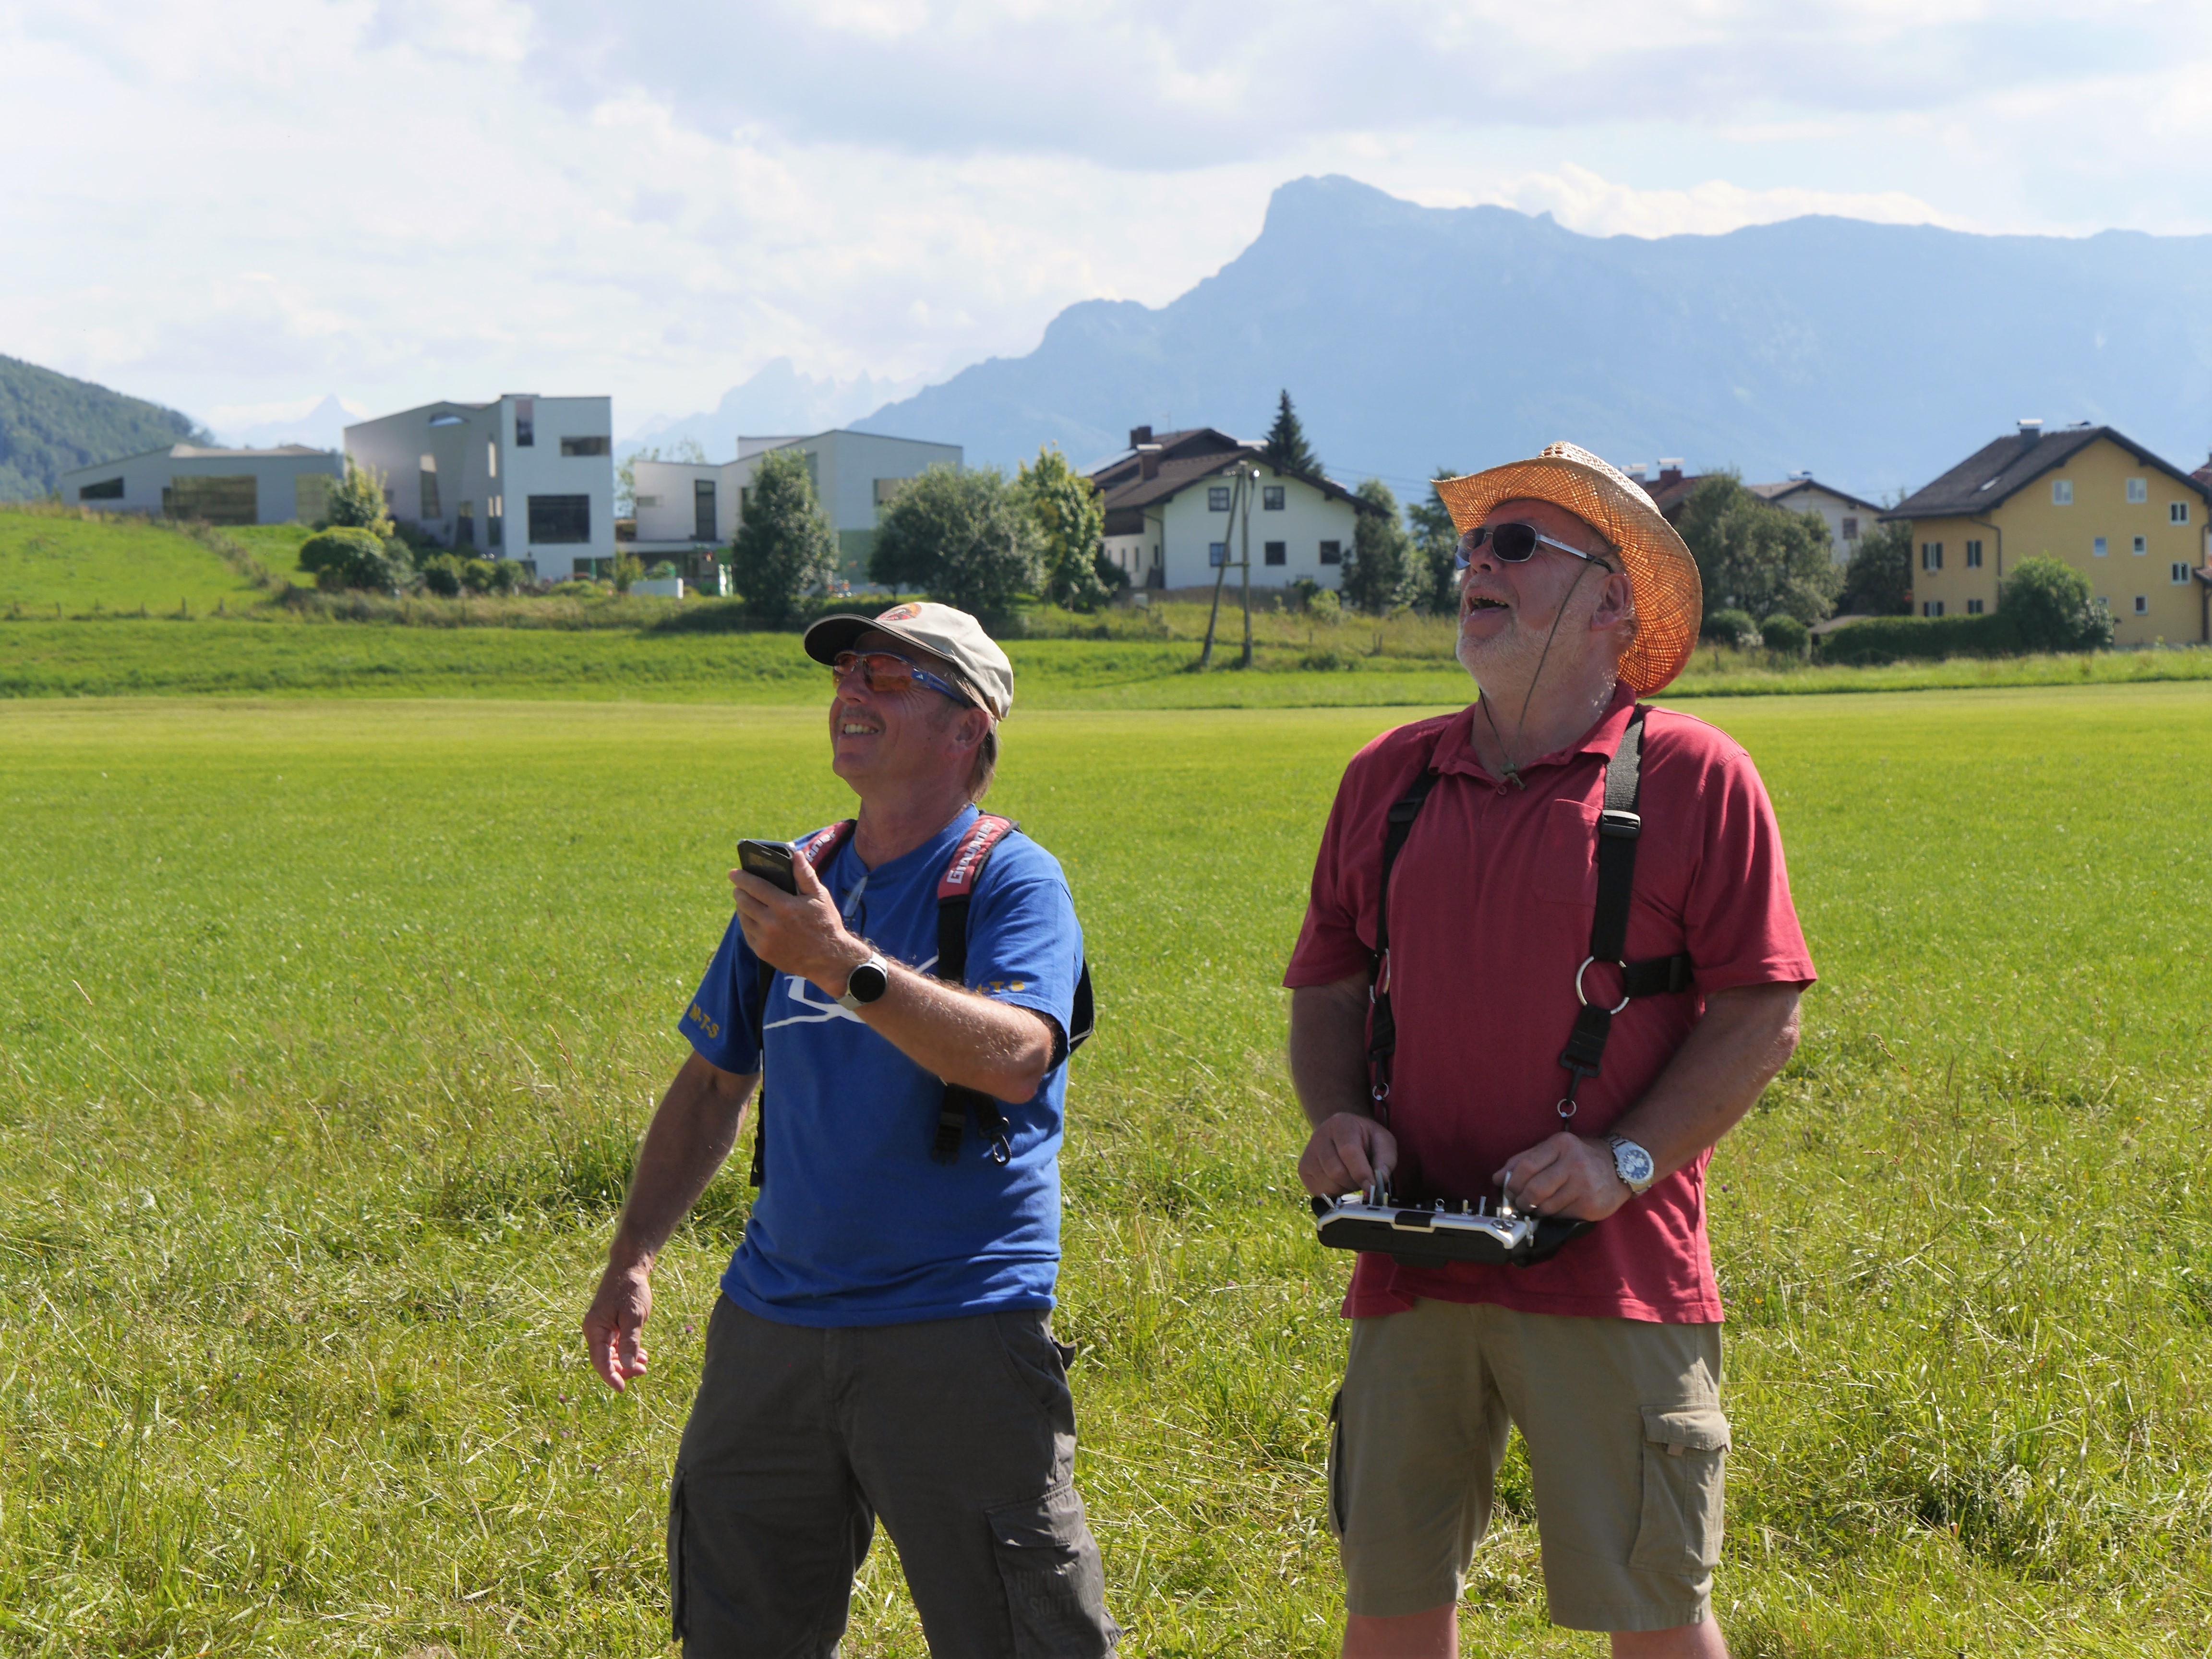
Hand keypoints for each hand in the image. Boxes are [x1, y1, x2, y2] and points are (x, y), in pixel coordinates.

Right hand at [584, 1255, 652, 1392]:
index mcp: (595, 1328)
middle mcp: (594, 1330)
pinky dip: (627, 1352)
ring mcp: (601, 1328)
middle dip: (622, 1369)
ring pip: (611, 1354)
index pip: (599, 1360)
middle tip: (642, 1371)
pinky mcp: (609, 1325)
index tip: (622, 1389)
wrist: (629, 1268)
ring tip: (644, 1364)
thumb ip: (630, 1341)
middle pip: (605, 1359)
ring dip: (626, 1361)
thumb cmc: (631, 1290)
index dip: (610, 1376)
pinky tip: (641, 1355)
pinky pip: (615, 1345)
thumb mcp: (634, 1316)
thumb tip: (627, 1364)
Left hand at [730, 850, 865, 993]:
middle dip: (739, 891)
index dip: (742, 878)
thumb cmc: (826, 924)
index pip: (755, 886)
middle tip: (739, 887)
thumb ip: (805, 875)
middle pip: (744, 902)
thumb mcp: (820, 897)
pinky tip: (752, 918)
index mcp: (785, 906)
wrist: (829, 960)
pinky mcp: (763, 953)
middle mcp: (772, 923)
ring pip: (743, 918)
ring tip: (745, 901)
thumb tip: (796, 854)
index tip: (734, 873)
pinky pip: (747, 933)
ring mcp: (766, 940)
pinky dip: (747, 923)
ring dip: (741, 907)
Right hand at [1299, 1113, 1398, 1196]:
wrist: (1343, 1134)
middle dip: (1354, 1182)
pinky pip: (1319, 1191)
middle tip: (1363, 1179)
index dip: (1361, 1172)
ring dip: (1345, 1188)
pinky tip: (1339, 1181)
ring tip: (1351, 1177)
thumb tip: (1379, 1180)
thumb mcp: (1383, 1141)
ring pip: (1327, 1184)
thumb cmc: (1365, 1139)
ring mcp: (1308, 1153)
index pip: (1348, 1151)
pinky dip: (1334, 1192)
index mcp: (1341, 1124)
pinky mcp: (1303, 1169)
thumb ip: (1385, 1159)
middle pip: (1336, 1171)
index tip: (1372, 1185)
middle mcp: (1319, 1136)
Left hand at [1493, 1132, 1631, 1221]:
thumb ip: (1525, 1160)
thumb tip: (1498, 1178)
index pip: (1525, 1166)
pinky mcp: (1591, 1205)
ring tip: (1539, 1205)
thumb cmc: (1580, 1159)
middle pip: (1534, 1189)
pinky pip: (1560, 1216)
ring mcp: (1585, 1185)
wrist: (1620, 1168)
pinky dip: (1553, 1215)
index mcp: (1561, 1145)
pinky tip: (1558, 1207)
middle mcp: (1574, 1163)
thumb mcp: (1554, 1150)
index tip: (1508, 1189)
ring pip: (1546, 1206)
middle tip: (1520, 1203)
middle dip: (1521, 1200)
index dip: (1511, 1182)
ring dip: (1536, 1210)